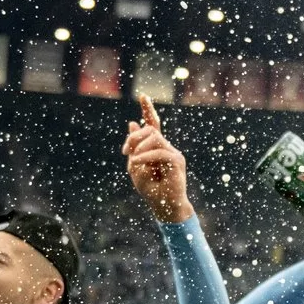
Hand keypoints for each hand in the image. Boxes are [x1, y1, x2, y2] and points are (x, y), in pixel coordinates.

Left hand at [125, 97, 192, 222]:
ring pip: (155, 138)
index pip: (153, 125)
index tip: (142, 96)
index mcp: (155, 148)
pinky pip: (160, 152)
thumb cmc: (151, 189)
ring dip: (140, 147)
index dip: (148, 110)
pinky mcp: (177, 161)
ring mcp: (173, 153)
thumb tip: (133, 122)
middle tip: (125, 151)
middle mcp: (166, 147)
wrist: (164, 206)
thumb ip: (134, 147)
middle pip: (150, 129)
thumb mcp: (135, 167)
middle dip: (134, 136)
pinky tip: (137, 163)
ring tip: (134, 161)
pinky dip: (146, 157)